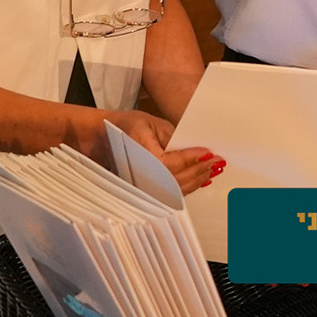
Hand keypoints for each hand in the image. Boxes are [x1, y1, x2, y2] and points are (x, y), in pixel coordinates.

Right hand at [105, 110, 223, 194]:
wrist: (100, 138)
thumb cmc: (124, 127)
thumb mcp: (152, 124)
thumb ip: (174, 137)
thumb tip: (197, 150)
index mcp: (141, 155)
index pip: (172, 164)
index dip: (192, 159)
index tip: (209, 153)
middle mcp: (140, 176)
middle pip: (177, 180)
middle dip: (200, 170)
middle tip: (216, 161)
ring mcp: (141, 186)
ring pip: (175, 190)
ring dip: (197, 180)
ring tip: (212, 169)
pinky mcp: (144, 190)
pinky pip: (169, 192)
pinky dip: (187, 186)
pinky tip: (200, 180)